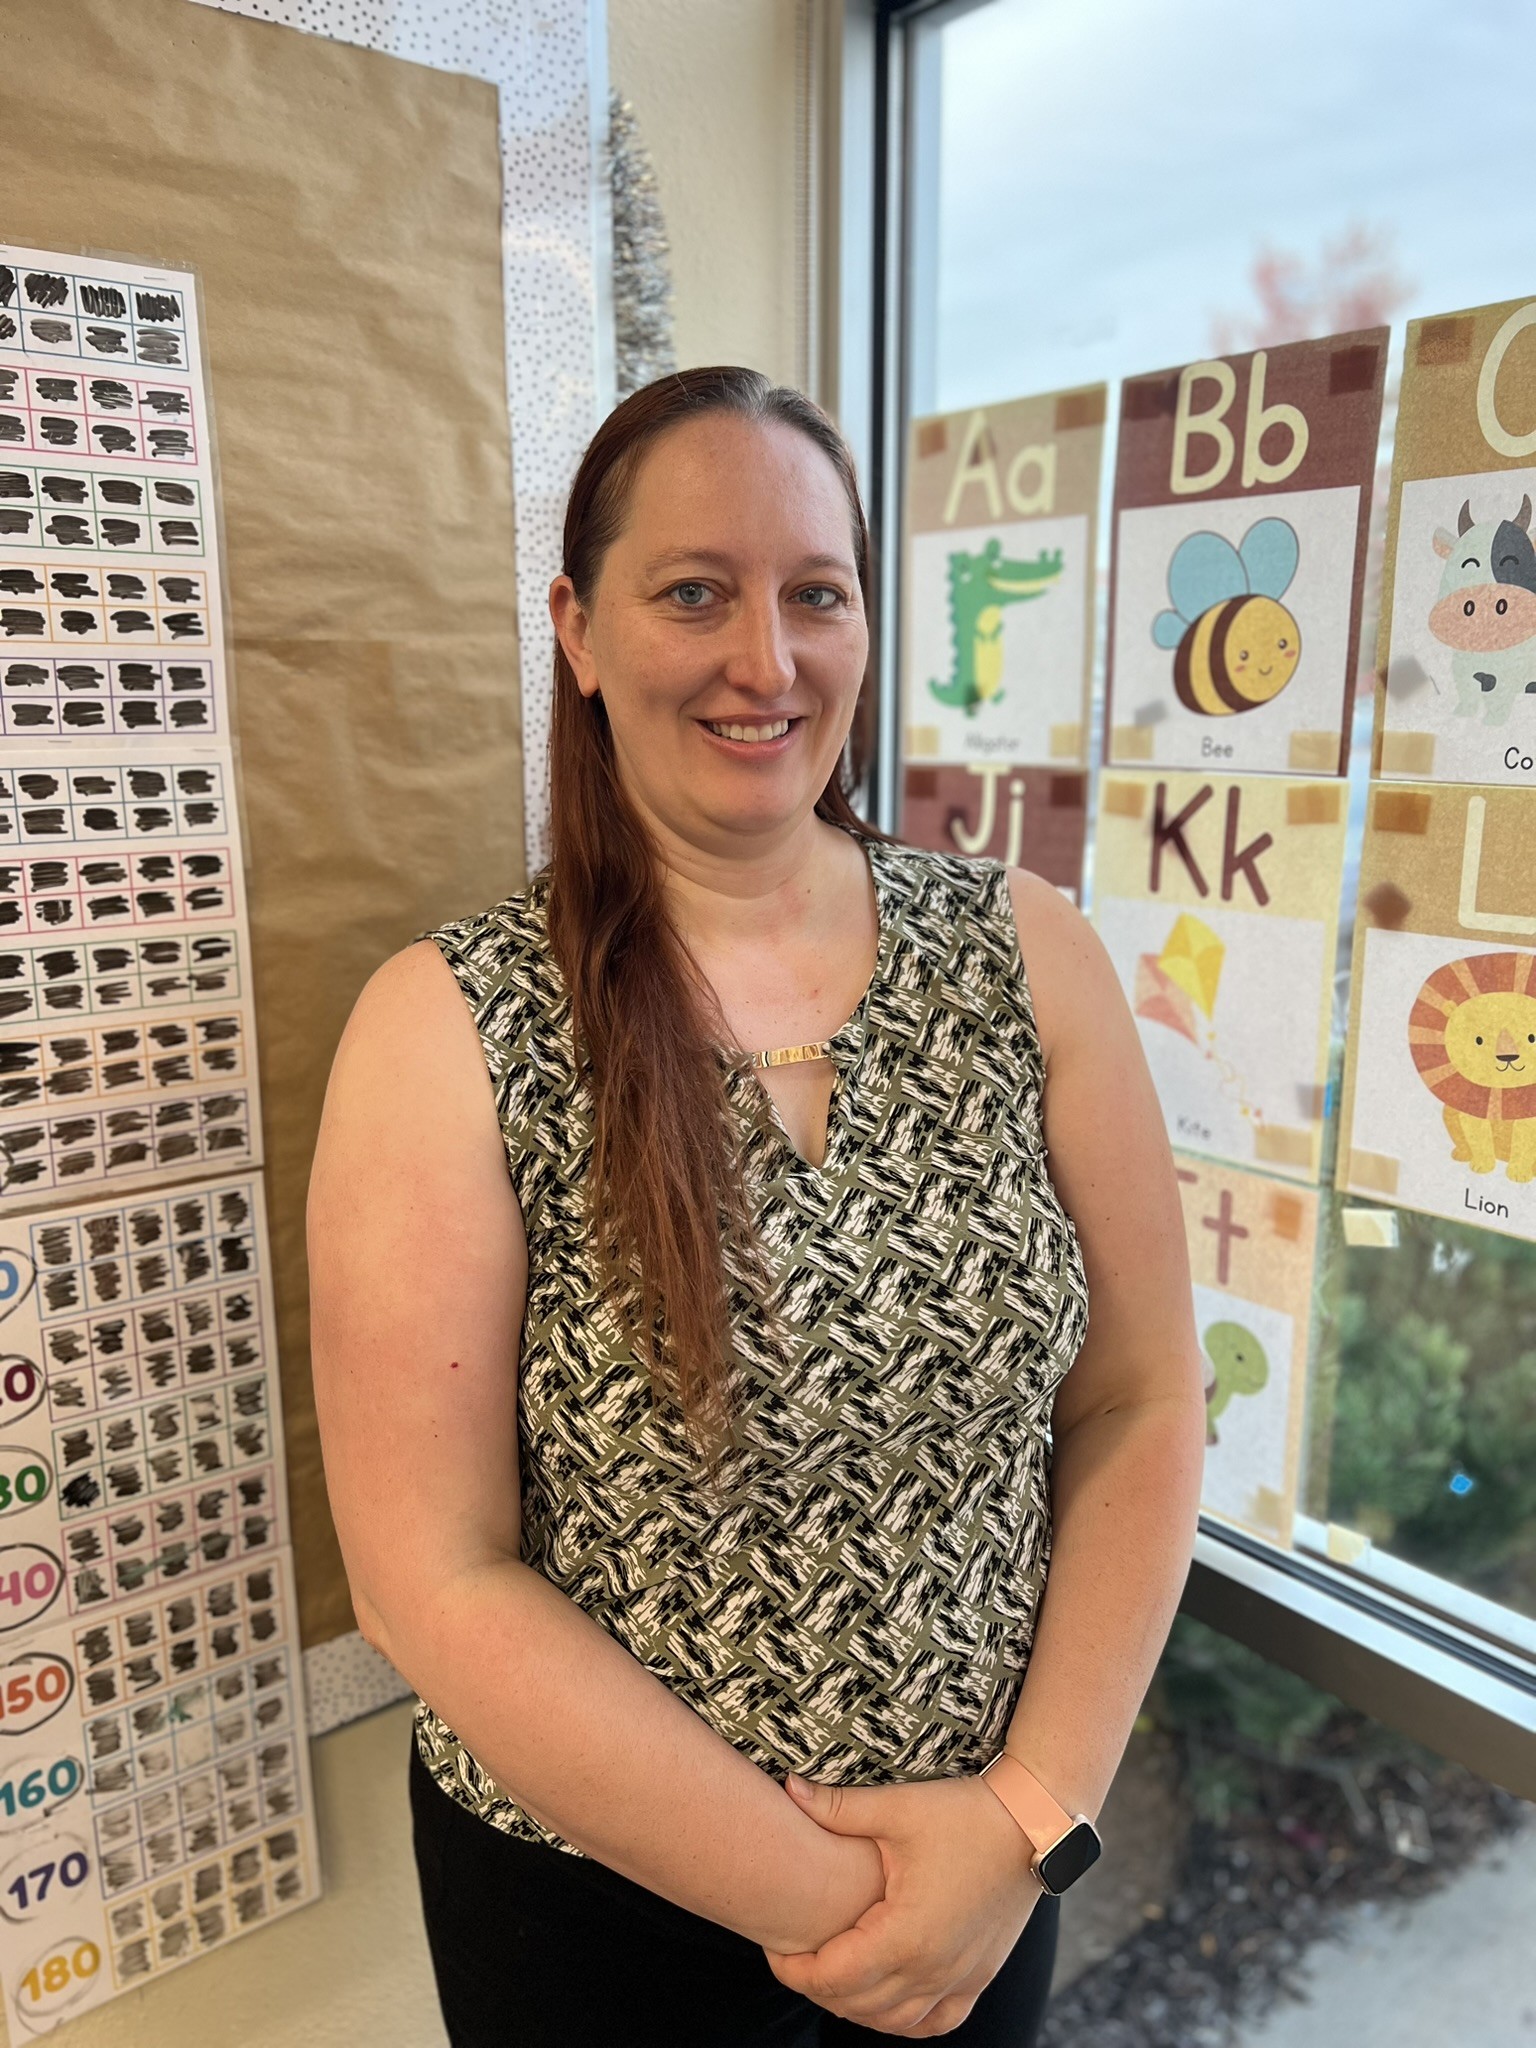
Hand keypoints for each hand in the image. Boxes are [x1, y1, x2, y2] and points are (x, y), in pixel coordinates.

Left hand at [762, 1771, 1042, 2036]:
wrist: (1032, 1822)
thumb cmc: (963, 1812)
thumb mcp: (898, 1807)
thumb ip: (837, 1806)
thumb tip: (786, 1787)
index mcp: (906, 1934)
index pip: (834, 1977)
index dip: (795, 1969)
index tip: (774, 1948)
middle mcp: (934, 1969)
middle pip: (857, 2005)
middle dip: (817, 1986)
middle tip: (795, 1955)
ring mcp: (961, 1978)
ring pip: (894, 2021)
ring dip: (856, 2006)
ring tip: (832, 1972)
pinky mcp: (979, 1976)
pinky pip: (935, 2021)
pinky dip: (904, 2019)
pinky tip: (886, 1998)